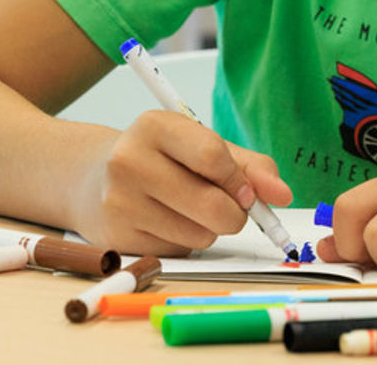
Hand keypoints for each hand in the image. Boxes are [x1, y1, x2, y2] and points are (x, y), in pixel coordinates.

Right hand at [72, 110, 291, 254]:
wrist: (94, 178)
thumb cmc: (164, 159)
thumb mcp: (203, 147)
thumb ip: (250, 167)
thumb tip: (283, 195)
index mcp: (155, 126)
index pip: (212, 156)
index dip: (240, 181)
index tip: (248, 192)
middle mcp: (130, 160)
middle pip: (212, 204)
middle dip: (236, 214)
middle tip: (231, 208)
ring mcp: (120, 201)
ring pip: (200, 233)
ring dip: (210, 229)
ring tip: (189, 210)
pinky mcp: (118, 236)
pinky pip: (179, 250)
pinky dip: (186, 241)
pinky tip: (166, 222)